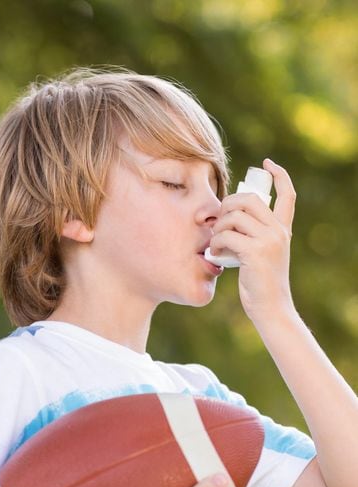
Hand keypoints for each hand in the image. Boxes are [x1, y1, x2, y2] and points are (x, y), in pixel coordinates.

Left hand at [209, 158, 296, 324]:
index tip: (267, 164)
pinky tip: (214, 254)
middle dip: (228, 204)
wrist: (271, 308)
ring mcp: (268, 241)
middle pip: (250, 198)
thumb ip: (253, 235)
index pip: (287, 194)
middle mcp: (278, 231)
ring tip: (214, 242)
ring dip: (218, 226)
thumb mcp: (263, 255)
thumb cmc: (261, 284)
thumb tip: (228, 218)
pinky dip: (215, 243)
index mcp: (283, 229)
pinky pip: (227, 235)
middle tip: (217, 220)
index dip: (279, 174)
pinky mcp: (255, 252)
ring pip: (235, 215)